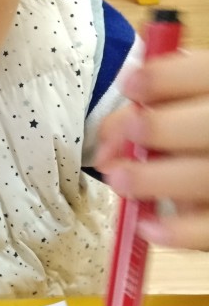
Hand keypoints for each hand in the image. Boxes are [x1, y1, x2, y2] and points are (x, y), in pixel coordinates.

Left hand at [95, 49, 208, 250]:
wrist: (207, 185)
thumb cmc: (189, 142)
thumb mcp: (179, 115)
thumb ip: (149, 112)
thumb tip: (107, 135)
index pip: (206, 74)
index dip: (168, 77)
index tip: (129, 85)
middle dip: (162, 127)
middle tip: (127, 133)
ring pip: (205, 176)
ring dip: (156, 178)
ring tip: (118, 180)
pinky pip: (208, 228)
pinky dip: (178, 231)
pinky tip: (146, 227)